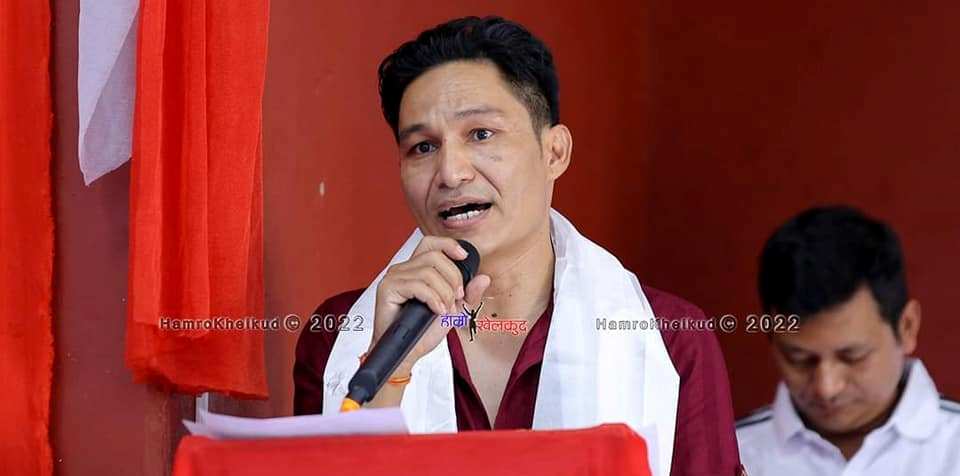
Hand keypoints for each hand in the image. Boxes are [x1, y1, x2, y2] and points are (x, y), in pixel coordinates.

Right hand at [369, 236, 490, 376]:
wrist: (406, 353)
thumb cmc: (422, 332)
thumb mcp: (453, 311)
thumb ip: (468, 294)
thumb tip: (484, 278)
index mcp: (416, 269)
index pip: (430, 243)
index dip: (448, 245)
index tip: (464, 257)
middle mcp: (403, 269)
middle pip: (435, 256)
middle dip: (453, 278)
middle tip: (456, 300)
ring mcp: (393, 278)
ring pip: (428, 272)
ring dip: (444, 293)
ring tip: (445, 310)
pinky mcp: (387, 289)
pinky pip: (418, 285)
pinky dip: (433, 298)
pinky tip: (437, 311)